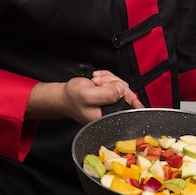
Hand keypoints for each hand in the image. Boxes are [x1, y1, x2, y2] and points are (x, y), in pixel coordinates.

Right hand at [25, 70, 142, 123]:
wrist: (63, 95)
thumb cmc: (72, 98)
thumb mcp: (89, 95)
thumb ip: (107, 94)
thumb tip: (122, 89)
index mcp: (108, 117)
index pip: (128, 107)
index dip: (127, 96)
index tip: (131, 97)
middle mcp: (111, 111)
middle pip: (125, 92)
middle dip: (111, 83)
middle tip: (98, 83)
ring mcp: (111, 101)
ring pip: (120, 84)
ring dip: (107, 79)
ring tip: (95, 82)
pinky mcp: (109, 93)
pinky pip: (115, 81)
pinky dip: (106, 77)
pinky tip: (96, 80)